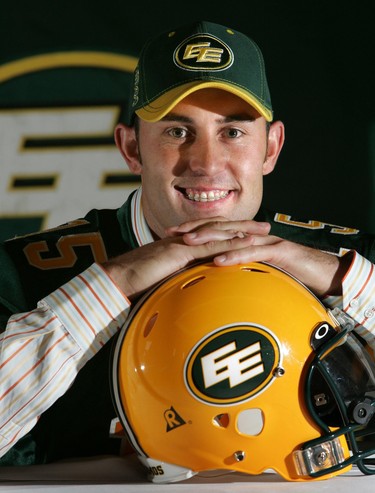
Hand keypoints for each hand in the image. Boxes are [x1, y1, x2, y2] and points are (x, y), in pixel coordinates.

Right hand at [102, 218, 269, 298]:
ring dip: (242, 231)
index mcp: (180, 245)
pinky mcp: (178, 252)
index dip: (230, 231)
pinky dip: (228, 245)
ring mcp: (181, 243)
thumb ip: (178, 280)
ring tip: (263, 232)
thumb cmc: (135, 283)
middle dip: (244, 225)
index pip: (210, 234)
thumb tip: (191, 289)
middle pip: (219, 228)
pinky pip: (208, 247)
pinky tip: (245, 246)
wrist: (116, 280)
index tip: (250, 232)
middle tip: (266, 226)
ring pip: (217, 233)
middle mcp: (183, 240)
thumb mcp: (162, 281)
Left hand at [176, 219, 352, 296]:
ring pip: (234, 236)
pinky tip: (218, 261)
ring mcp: (267, 242)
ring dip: (209, 239)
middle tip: (172, 234)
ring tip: (188, 244)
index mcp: (248, 240)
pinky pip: (254, 253)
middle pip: (221, 228)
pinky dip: (235, 256)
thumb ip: (239, 273)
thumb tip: (216, 281)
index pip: (217, 231)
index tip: (171, 236)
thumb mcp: (258, 274)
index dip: (194, 231)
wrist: (325, 274)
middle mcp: (255, 237)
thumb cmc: (291, 275)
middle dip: (195, 229)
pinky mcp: (280, 252)